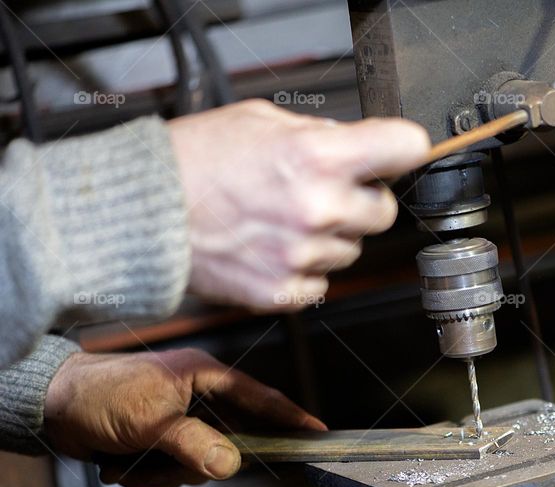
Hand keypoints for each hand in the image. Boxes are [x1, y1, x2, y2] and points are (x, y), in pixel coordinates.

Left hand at [44, 348, 324, 486]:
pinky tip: (124, 465)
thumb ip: (195, 444)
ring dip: (165, 473)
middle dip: (193, 462)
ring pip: (200, 462)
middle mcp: (197, 395)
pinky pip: (177, 471)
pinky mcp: (163, 439)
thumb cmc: (101, 396)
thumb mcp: (151, 422)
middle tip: (161, 463)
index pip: (259, 396)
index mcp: (203, 375)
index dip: (289, 416)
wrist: (51, 406)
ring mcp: (181, 418)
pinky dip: (151, 476)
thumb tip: (232, 465)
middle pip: (227, 442)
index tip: (318, 432)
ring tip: (130, 462)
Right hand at [169, 99, 430, 310]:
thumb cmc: (194, 161)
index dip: (404, 148)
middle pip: (385, 211)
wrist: (142, 214)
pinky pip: (323, 283)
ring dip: (332, 237)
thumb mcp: (261, 121)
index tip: (397, 153)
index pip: (405, 149)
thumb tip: (357, 146)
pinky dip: (306, 269)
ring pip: (353, 250)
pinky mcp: (283, 291)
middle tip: (324, 192)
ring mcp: (303, 254)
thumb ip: (319, 134)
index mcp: (317, 157)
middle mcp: (318, 208)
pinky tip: (274, 248)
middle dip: (363, 200)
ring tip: (284, 220)